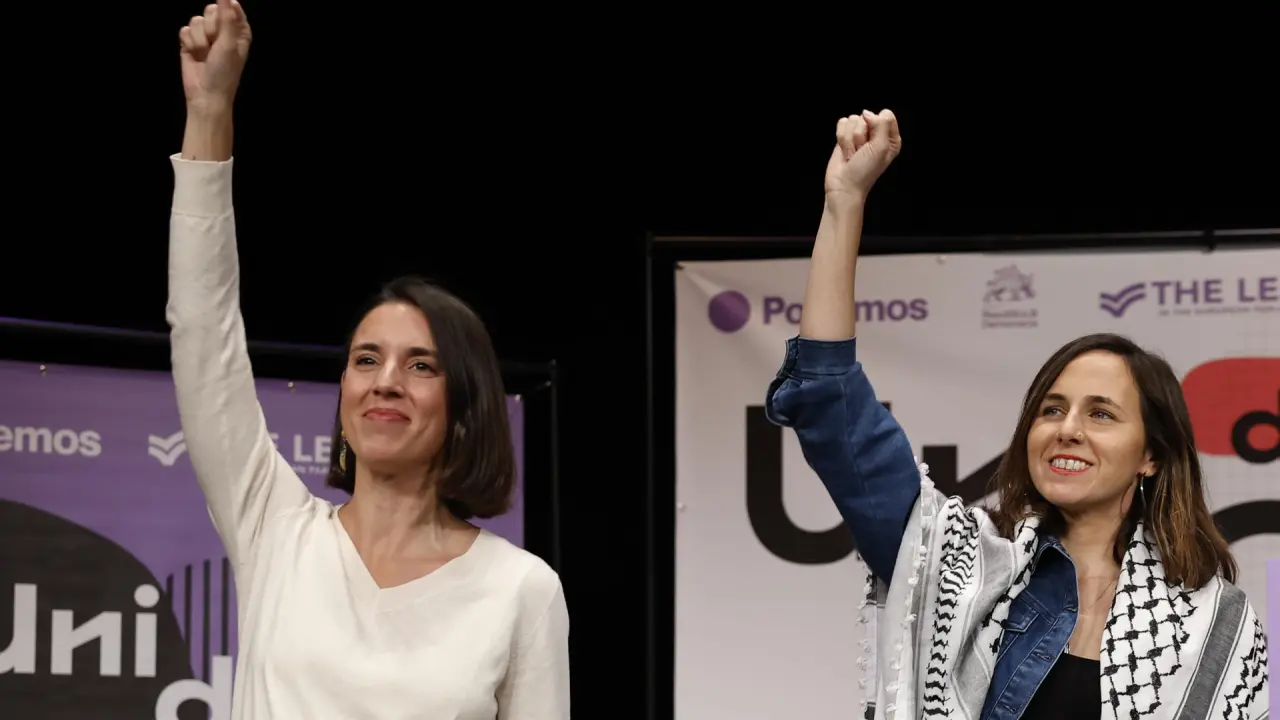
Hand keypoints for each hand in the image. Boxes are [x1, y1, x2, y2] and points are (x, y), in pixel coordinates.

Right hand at [179, 0, 251, 114]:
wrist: (205, 95)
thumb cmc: (224, 73)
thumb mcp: (229, 44)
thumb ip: (227, 18)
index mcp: (239, 31)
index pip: (232, 8)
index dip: (226, 13)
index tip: (223, 26)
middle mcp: (222, 31)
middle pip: (210, 10)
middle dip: (210, 28)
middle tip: (215, 45)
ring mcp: (205, 36)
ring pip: (196, 20)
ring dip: (199, 40)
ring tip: (205, 55)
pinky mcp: (189, 42)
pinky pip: (184, 30)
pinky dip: (188, 43)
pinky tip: (194, 55)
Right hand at [824, 109, 901, 204]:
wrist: (844, 185)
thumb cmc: (864, 172)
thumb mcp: (881, 147)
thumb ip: (881, 124)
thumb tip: (867, 113)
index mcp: (890, 137)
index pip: (885, 115)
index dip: (876, 126)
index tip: (872, 144)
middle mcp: (876, 135)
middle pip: (867, 116)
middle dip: (860, 136)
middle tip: (860, 153)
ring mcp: (860, 135)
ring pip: (852, 120)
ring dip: (850, 139)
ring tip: (853, 154)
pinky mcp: (845, 136)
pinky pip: (842, 123)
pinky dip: (841, 138)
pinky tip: (845, 151)